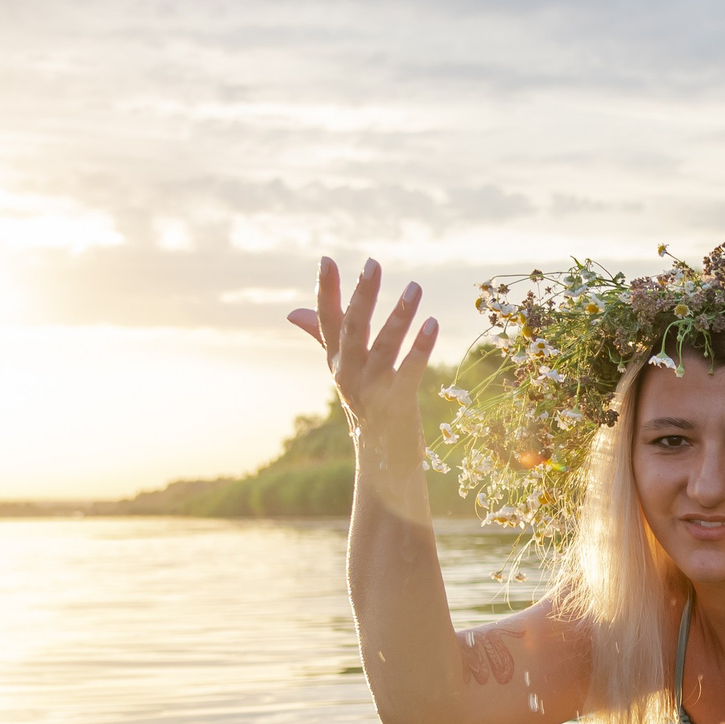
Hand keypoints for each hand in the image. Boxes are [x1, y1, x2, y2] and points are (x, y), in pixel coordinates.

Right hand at [288, 257, 438, 450]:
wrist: (382, 464)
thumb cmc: (367, 409)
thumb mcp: (343, 373)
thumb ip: (323, 339)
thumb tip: (292, 313)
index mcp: (337, 364)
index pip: (327, 322)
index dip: (326, 291)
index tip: (326, 260)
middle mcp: (349, 375)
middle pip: (353, 329)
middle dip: (362, 296)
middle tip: (372, 264)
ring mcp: (371, 391)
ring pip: (384, 347)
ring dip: (399, 316)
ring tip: (415, 287)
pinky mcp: (397, 404)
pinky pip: (409, 372)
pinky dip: (420, 348)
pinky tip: (432, 325)